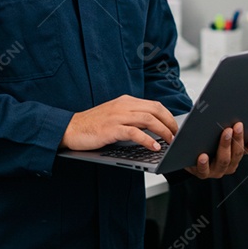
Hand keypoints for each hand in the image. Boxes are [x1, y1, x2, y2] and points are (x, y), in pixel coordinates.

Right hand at [60, 95, 177, 151]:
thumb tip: (152, 127)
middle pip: (155, 110)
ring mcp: (117, 116)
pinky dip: (148, 140)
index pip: (154, 105)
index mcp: (125, 101)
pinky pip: (135, 132)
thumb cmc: (93, 125)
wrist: (70, 128)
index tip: (176, 127)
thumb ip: (131, 117)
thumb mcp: (114, 116)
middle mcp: (123, 105)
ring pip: (148, 119)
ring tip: (170, 141)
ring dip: (163, 131)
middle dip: (170, 123)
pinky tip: (154, 147)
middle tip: (177, 135)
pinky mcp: (111, 129)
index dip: (168, 115)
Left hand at [185, 122, 247, 178]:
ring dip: (224, 147)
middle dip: (235, 140)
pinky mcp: (200, 172)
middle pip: (234, 155)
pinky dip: (204, 163)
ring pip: (222, 162)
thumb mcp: (224, 141)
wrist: (187, 153)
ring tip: (224, 134)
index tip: (242, 126)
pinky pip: (203, 170)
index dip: (245, 140)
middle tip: (234, 126)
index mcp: (234, 159)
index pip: (243, 149)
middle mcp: (226, 167)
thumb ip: (240, 140)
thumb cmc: (208, 144)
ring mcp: (214, 171)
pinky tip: (203, 155)